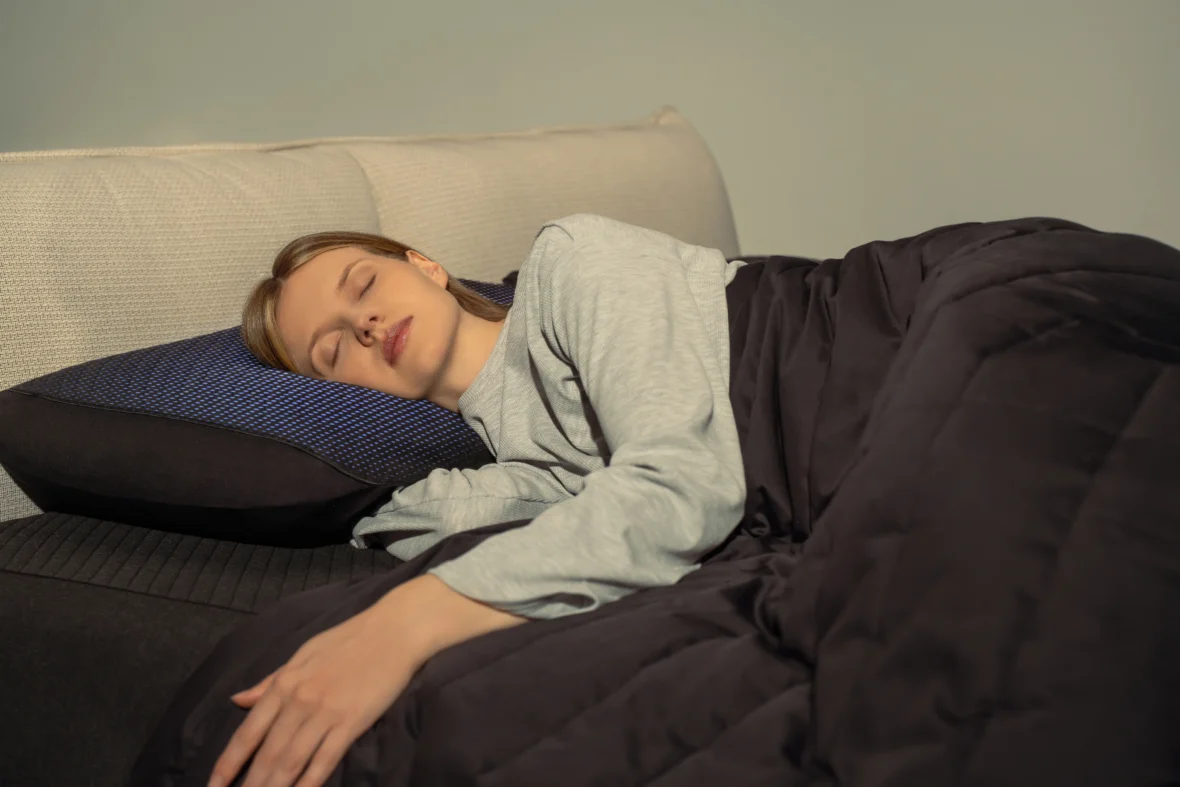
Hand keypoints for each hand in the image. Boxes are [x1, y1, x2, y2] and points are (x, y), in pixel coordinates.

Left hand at [208, 574, 525, 786]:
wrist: (393, 630)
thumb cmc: (349, 639)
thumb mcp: (303, 654)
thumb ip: (271, 681)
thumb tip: (238, 700)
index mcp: (284, 683)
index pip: (248, 732)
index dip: (228, 764)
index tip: (214, 785)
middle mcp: (299, 701)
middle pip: (267, 754)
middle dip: (249, 784)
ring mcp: (325, 713)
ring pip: (291, 761)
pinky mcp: (352, 722)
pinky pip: (325, 759)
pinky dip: (310, 781)